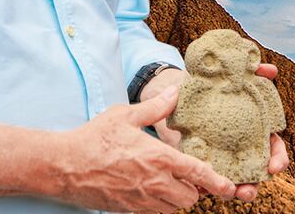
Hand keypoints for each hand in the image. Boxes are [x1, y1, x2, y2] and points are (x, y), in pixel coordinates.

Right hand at [54, 86, 235, 212]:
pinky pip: (155, 213)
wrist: (64, 167)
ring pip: (174, 208)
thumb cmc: (94, 138)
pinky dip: (160, 205)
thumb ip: (155, 108)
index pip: (198, 174)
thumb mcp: (125, 115)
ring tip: (170, 182)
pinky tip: (152, 189)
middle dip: (195, 189)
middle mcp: (154, 183)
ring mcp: (141, 200)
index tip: (230, 186)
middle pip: (191, 197)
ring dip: (177, 198)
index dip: (218, 182)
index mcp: (158, 159)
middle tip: (189, 176)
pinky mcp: (129, 210)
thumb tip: (177, 92)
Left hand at [144, 62, 290, 202]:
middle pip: (254, 173)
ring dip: (233, 192)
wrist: (177, 91)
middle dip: (254, 186)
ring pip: (232, 182)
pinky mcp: (199, 162)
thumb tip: (271, 70)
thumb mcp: (231, 77)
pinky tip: (201, 186)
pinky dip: (205, 185)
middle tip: (248, 190)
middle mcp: (241, 148)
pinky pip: (205, 179)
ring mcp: (221, 158)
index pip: (273, 149)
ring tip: (229, 194)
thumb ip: (253, 73)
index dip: (278, 159)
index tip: (275, 167)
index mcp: (255, 131)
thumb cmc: (213, 86)